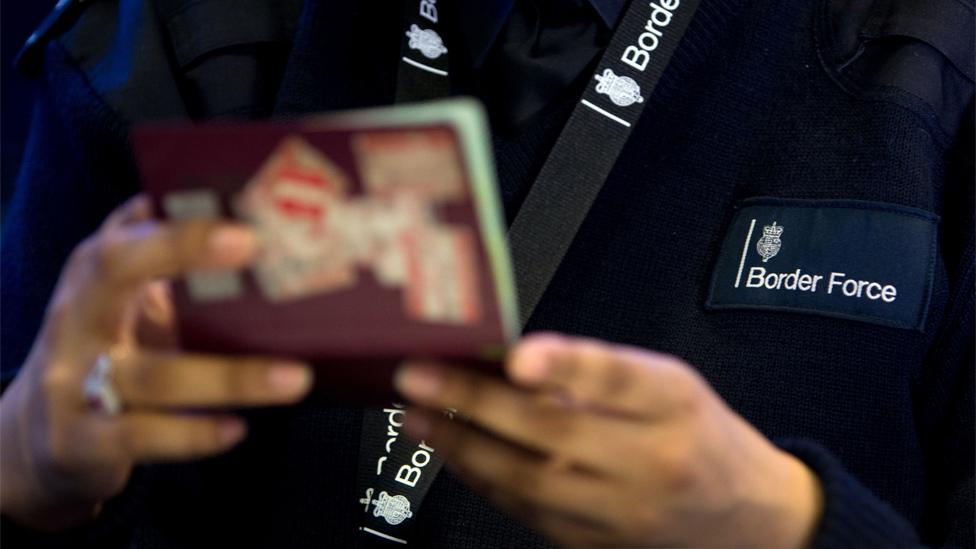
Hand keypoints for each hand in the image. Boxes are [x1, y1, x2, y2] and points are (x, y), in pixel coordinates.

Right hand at [0, 196, 312, 530]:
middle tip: (256, 249)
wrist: (41, 436)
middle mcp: (77, 318)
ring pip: (151, 375)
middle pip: (117, 272)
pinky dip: (192, 435)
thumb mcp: (123, 299)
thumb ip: (162, 254)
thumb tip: (230, 203)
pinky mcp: (81, 441)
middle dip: (182, 251)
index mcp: (94, 275)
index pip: (127, 236)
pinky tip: (236, 429)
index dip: (182, 229)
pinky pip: (140, 436)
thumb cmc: (107, 350)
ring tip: (295, 378)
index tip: (245, 226)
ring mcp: (72, 381)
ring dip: (229, 377)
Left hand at [394, 333, 822, 546]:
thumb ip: (597, 372)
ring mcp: (625, 511)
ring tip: (415, 416)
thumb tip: (508, 360)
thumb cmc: (698, 436)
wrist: (747, 517)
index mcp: (674, 403)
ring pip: (529, 479)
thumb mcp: (669, 384)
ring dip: (462, 446)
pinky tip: (454, 454)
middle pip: (554, 431)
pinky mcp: (599, 544)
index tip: (516, 356)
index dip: (564, 365)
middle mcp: (652, 460)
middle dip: (473, 401)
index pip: (616, 378)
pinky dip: (484, 480)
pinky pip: (529, 512)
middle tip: (416, 376)